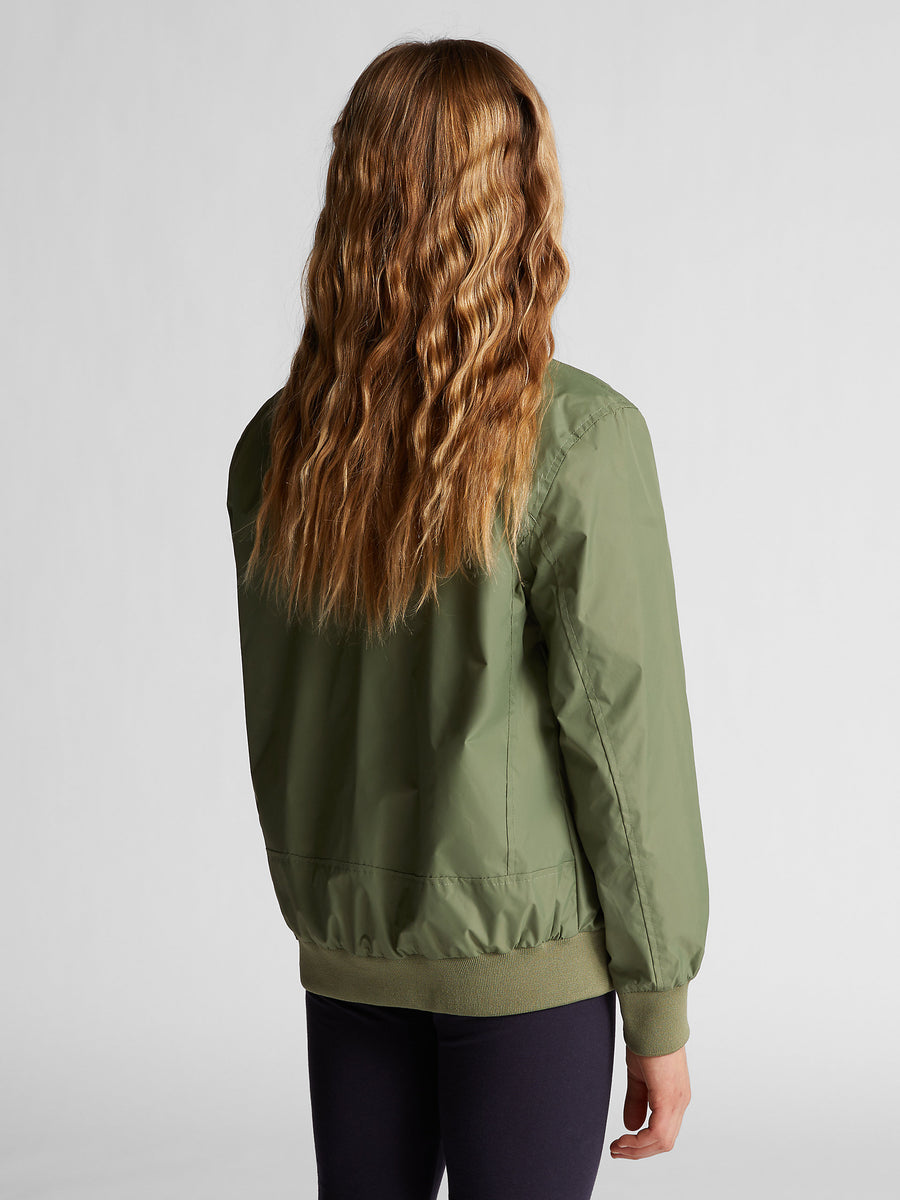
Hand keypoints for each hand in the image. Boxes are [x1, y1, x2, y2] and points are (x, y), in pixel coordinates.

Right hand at [608, 1042, 690, 1159]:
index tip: (621, 1145)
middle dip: (638, 1152)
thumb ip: (637, 1101)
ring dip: (638, 1150)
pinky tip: (624, 1139)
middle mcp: (680, 1102)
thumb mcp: (639, 1077)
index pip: (662, 1133)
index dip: (642, 1145)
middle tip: (616, 1151)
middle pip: (663, 1142)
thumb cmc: (647, 1041)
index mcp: (674, 1098)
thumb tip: (631, 1127)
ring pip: (662, 1141)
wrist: (653, 1020)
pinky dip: (640, 1142)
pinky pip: (657, 1132)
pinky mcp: (668, 1097)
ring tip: (617, 1148)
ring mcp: (677, 1101)